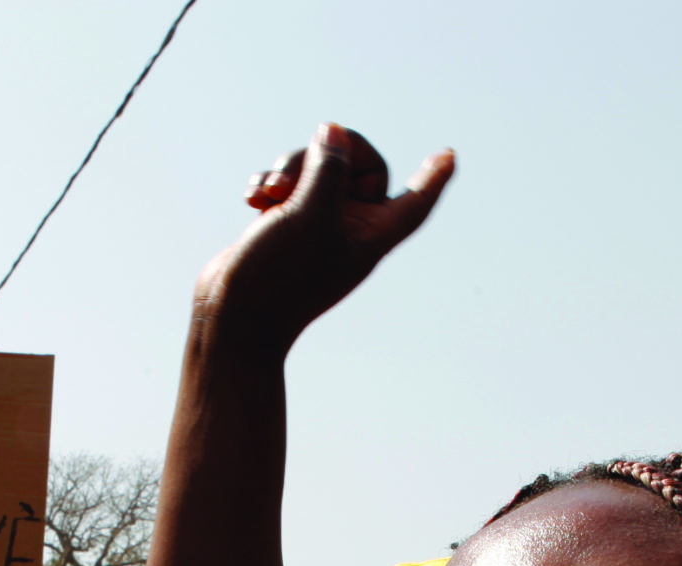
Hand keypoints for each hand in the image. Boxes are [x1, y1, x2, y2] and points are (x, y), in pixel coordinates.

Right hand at [199, 123, 453, 357]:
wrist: (232, 317)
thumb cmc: (278, 274)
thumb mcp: (310, 213)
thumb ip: (328, 168)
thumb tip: (333, 132)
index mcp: (370, 235)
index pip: (413, 201)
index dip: (432, 177)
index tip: (450, 155)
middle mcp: (347, 229)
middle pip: (355, 165)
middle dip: (321, 155)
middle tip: (287, 178)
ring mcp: (315, 226)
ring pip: (315, 168)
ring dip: (288, 168)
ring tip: (267, 192)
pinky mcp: (284, 224)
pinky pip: (288, 183)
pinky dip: (270, 182)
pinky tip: (252, 197)